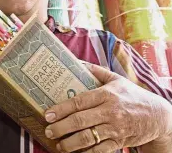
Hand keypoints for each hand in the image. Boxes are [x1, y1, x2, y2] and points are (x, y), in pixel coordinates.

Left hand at [43, 64, 171, 152]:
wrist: (158, 116)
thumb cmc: (133, 95)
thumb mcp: (116, 79)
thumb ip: (96, 70)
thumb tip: (76, 62)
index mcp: (106, 95)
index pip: (79, 102)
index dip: (61, 109)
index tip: (48, 114)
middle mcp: (109, 112)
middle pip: (80, 121)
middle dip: (61, 128)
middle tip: (48, 130)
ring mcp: (114, 129)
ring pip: (88, 138)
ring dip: (70, 143)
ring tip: (58, 144)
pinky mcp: (119, 142)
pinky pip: (99, 150)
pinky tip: (75, 152)